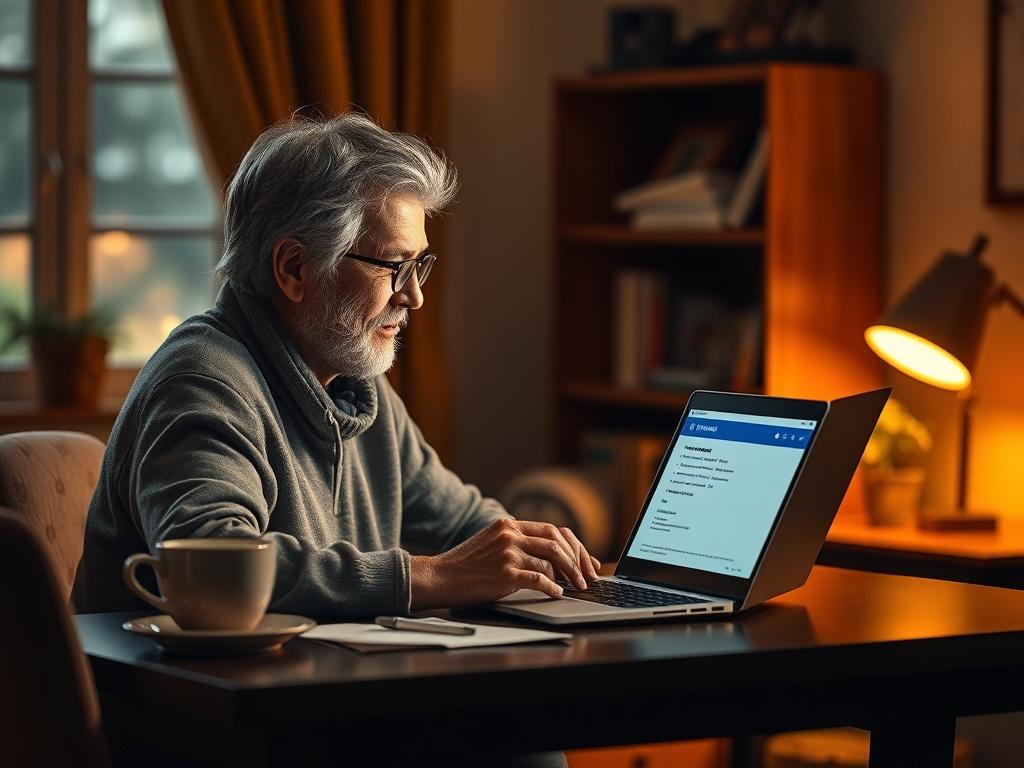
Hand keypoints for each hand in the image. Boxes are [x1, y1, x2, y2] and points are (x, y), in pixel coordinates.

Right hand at [409, 518, 601, 609]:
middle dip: (577, 560)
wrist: (439, 577)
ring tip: (576, 587)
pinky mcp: (504, 574)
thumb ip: (517, 543)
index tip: (585, 560)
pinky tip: (557, 593)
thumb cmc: (466, 565)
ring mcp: (507, 553)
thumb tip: (552, 557)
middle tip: (587, 576)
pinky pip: (538, 580)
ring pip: (550, 561)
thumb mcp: (491, 542)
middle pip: (556, 543)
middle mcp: (510, 535)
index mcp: (508, 524)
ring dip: (568, 576)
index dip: (573, 546)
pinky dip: (552, 588)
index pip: (552, 530)